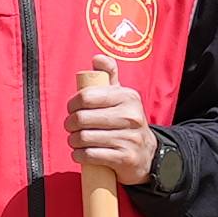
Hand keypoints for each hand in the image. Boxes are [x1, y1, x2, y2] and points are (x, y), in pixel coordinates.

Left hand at [68, 58, 152, 184]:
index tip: (72, 109)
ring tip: (75, 140)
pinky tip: (80, 153)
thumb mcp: (122, 96)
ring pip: (84, 138)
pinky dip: (79, 155)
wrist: (147, 154)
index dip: (73, 103)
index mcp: (128, 97)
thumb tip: (97, 58)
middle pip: (82, 118)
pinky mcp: (125, 158)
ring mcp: (130, 138)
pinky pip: (91, 155)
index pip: (87, 96)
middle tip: (71, 127)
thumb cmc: (126, 121)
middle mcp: (131, 116)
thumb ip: (109, 75)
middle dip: (70, 124)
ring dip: (73, 141)